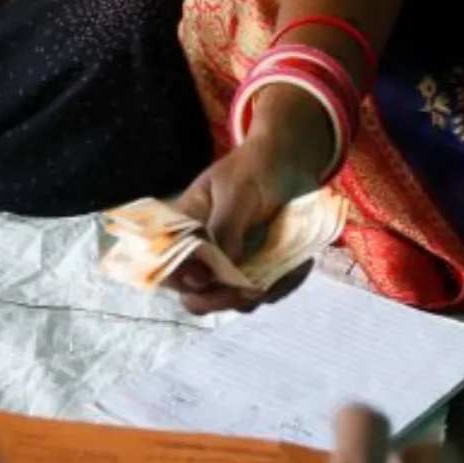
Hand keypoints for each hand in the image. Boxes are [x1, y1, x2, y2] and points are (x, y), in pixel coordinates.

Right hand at [169, 89, 336, 315]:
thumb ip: (226, 228)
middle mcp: (204, 253)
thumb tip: (222, 268)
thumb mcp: (237, 191)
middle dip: (219, 299)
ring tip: (281, 269)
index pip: (167, 263)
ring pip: (233, 301)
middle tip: (249, 289)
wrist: (290, 161)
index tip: (204, 278)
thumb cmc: (255, 168)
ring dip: (257, 294)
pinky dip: (283, 285)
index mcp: (186, 228)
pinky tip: (296, 264)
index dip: (179, 278)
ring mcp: (232, 266)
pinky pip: (266, 294)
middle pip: (195, 296)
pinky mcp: (258, 271)